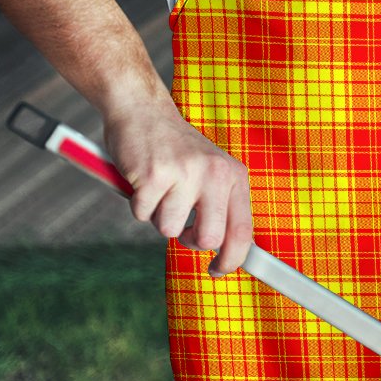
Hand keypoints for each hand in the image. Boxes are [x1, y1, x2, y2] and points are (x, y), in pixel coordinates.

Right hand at [103, 101, 252, 276]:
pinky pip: (142, 214)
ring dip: (158, 216)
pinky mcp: (154, 175)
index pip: (243, 231)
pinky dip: (138, 204)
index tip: (218, 270)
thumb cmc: (175, 149)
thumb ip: (220, 206)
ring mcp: (185, 173)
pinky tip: (143, 180)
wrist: (143, 110)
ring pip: (169, 229)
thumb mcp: (210, 171)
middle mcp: (215, 174)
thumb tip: (227, 252)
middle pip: (209, 239)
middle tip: (180, 224)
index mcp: (234, 175)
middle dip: (190, 241)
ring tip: (160, 189)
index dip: (232, 259)